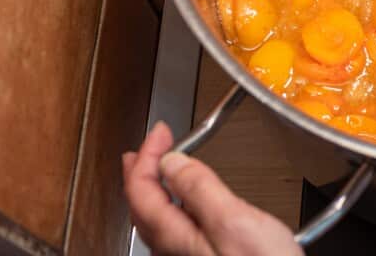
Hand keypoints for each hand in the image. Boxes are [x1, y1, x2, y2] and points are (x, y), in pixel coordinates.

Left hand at [123, 122, 301, 255]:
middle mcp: (175, 251)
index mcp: (175, 237)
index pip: (141, 189)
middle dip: (143, 171)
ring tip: (161, 169)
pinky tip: (192, 204)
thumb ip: (200, 189)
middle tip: (147, 147)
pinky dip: (177, 205)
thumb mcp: (234, 221)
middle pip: (142, 206)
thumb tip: (171, 162)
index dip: (146, 155)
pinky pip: (177, 230)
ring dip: (157, 188)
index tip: (160, 132)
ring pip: (157, 220)